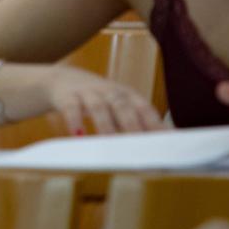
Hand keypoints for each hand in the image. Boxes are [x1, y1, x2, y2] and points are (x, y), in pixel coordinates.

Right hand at [39, 65, 164, 135]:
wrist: (61, 79)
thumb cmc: (98, 100)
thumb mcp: (118, 107)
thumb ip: (136, 124)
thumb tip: (161, 148)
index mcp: (127, 95)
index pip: (145, 109)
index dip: (156, 125)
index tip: (167, 142)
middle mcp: (110, 92)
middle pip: (123, 106)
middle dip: (132, 125)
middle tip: (140, 146)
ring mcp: (88, 93)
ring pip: (98, 107)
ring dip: (105, 125)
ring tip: (110, 142)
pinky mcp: (67, 96)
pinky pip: (71, 108)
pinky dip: (74, 121)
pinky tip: (78, 135)